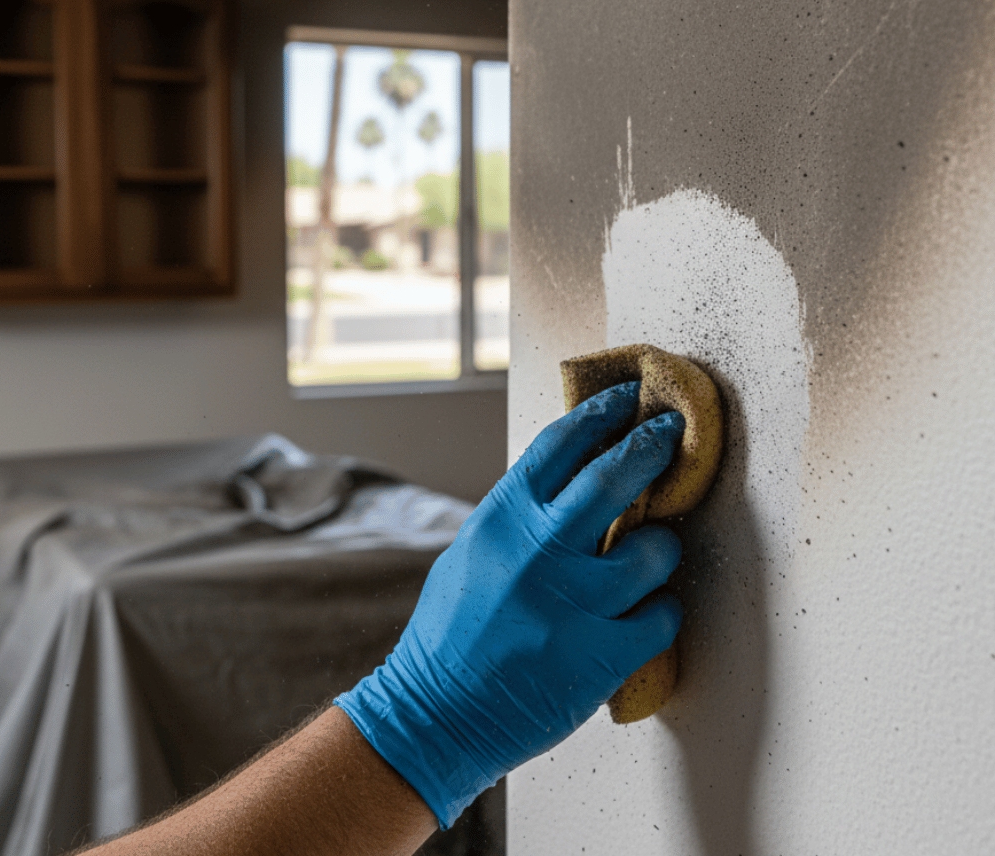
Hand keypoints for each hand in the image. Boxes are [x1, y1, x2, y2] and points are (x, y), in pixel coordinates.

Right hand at [336, 383, 684, 827]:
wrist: (438, 715)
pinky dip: (662, 611)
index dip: (599, 412)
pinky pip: (661, 616)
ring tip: (655, 551)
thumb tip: (571, 485)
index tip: (627, 397)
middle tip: (672, 429)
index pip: (559, 444)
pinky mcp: (601, 656)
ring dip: (663, 545)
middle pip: (613, 477)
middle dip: (651, 445)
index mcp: (502, 520)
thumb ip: (521, 518)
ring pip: (652, 551)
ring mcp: (573, 603)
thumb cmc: (452, 632)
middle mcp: (539, 551)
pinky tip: (648, 613)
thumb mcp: (474, 553)